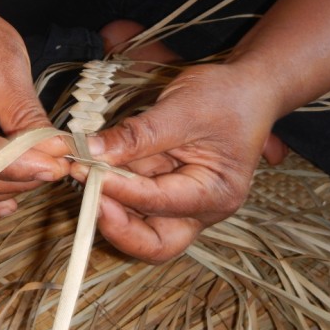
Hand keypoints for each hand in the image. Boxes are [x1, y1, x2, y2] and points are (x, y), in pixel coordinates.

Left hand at [70, 63, 281, 262]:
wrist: (246, 87)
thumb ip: (138, 134)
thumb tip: (92, 151)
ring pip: (137, 224)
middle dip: (117, 227)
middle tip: (87, 198)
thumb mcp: (183, 110)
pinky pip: (132, 198)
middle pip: (153, 242)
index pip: (159, 204)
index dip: (120, 191)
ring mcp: (179, 202)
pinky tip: (90, 167)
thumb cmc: (228, 97)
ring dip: (108, 205)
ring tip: (82, 173)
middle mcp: (199, 209)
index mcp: (215, 194)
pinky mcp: (163, 188)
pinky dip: (110, 186)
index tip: (87, 171)